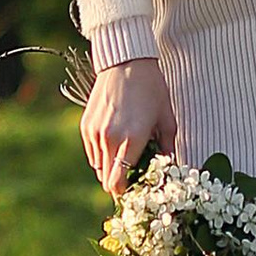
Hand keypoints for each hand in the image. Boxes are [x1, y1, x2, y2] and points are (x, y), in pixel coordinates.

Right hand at [80, 55, 175, 194]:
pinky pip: (92, 153)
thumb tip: (170, 170)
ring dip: (111, 169)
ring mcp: (94, 133)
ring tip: (126, 159)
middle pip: (106, 179)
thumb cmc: (152, 90)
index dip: (124, 193)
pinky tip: (116, 145)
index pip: (117, 182)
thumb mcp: (166, 120)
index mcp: (131, 140)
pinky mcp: (86, 126)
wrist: (126, 63)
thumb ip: (168, 149)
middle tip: (134, 179)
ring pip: (98, 167)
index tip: (134, 193)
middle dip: (119, 184)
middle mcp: (109, 139)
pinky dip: (102, 156)